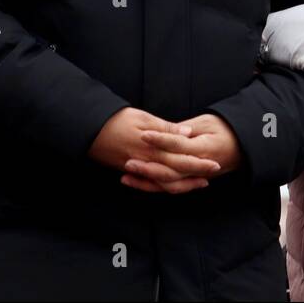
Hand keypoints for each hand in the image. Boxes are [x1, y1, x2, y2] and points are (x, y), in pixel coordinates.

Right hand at [91, 108, 217, 193]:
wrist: (88, 129)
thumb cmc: (116, 119)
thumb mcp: (143, 118)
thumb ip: (166, 128)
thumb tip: (187, 134)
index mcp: (153, 148)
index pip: (181, 159)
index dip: (199, 163)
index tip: (215, 164)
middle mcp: (147, 162)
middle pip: (176, 174)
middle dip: (195, 176)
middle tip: (213, 174)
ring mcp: (138, 169)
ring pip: (164, 183)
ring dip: (182, 184)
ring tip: (198, 182)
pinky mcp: (129, 171)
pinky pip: (149, 183)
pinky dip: (163, 185)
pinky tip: (172, 183)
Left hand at [128, 113, 241, 192]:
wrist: (243, 146)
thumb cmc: (224, 129)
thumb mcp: (207, 122)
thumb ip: (186, 128)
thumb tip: (166, 131)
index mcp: (204, 148)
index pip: (179, 145)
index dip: (160, 140)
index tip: (143, 134)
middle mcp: (200, 167)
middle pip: (171, 170)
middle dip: (148, 167)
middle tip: (128, 161)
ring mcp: (196, 176)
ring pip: (170, 184)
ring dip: (147, 181)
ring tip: (127, 176)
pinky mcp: (193, 180)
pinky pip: (172, 188)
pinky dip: (154, 187)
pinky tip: (138, 183)